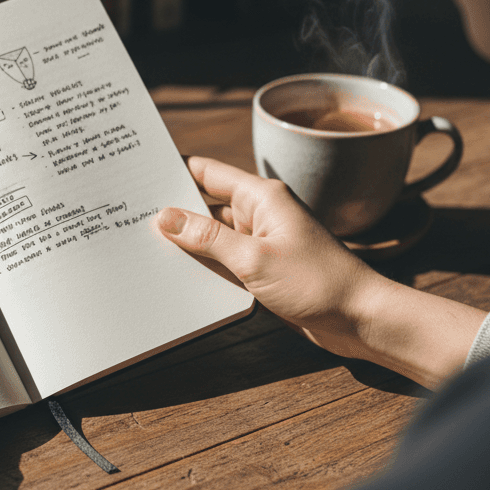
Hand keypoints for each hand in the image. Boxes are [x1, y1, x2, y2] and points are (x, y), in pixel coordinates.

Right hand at [155, 157, 485, 388]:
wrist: (361, 319)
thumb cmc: (316, 283)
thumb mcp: (253, 259)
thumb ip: (207, 236)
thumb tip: (164, 216)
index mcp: (260, 196)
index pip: (206, 172)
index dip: (173, 170)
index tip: (139, 173)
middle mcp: (260, 213)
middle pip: (205, 203)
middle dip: (172, 210)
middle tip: (129, 215)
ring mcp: (261, 240)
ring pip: (212, 234)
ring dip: (187, 241)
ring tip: (144, 245)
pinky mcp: (263, 267)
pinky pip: (224, 259)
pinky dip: (204, 263)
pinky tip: (176, 272)